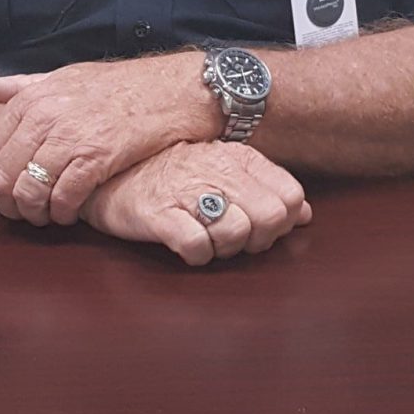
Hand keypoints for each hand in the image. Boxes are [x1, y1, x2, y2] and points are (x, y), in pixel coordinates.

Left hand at [0, 53, 210, 224]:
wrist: (174, 88)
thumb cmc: (123, 85)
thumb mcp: (68, 76)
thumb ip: (26, 85)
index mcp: (32, 99)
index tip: (9, 192)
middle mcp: (44, 117)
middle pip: (2, 176)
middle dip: (10, 204)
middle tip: (25, 213)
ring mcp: (69, 137)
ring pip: (29, 190)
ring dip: (36, 213)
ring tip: (49, 217)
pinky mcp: (96, 157)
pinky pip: (64, 196)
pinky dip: (64, 213)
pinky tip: (72, 214)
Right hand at [82, 142, 311, 265]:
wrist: (109, 168)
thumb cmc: (171, 172)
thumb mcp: (223, 170)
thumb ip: (265, 188)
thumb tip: (305, 213)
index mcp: (238, 159)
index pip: (290, 196)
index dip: (283, 221)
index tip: (260, 227)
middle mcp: (217, 171)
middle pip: (270, 217)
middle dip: (259, 239)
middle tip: (236, 240)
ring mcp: (187, 192)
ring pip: (237, 233)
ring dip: (226, 248)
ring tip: (207, 240)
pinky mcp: (158, 214)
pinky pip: (197, 246)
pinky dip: (197, 254)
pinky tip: (186, 245)